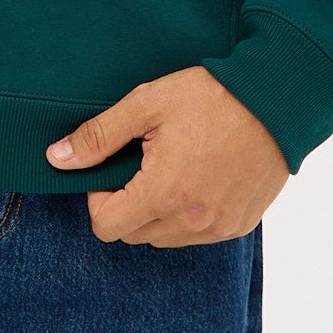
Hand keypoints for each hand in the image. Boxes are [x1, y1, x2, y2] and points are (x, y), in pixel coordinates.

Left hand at [44, 64, 288, 246]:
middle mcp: (191, 221)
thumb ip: (99, 135)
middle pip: (134, 232)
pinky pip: (199, 234)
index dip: (99, 196)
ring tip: (173, 163)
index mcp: (162, 193)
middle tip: (144, 159)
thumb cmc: (211, 95)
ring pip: (165, 236)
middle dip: (128, 201)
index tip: (114, 166)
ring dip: (158, 209)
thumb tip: (56, 158)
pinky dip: (189, 213)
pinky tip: (199, 174)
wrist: (276, 100)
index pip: (106, 226)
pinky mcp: (239, 225)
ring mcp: (218, 227)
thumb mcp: (147, 103)